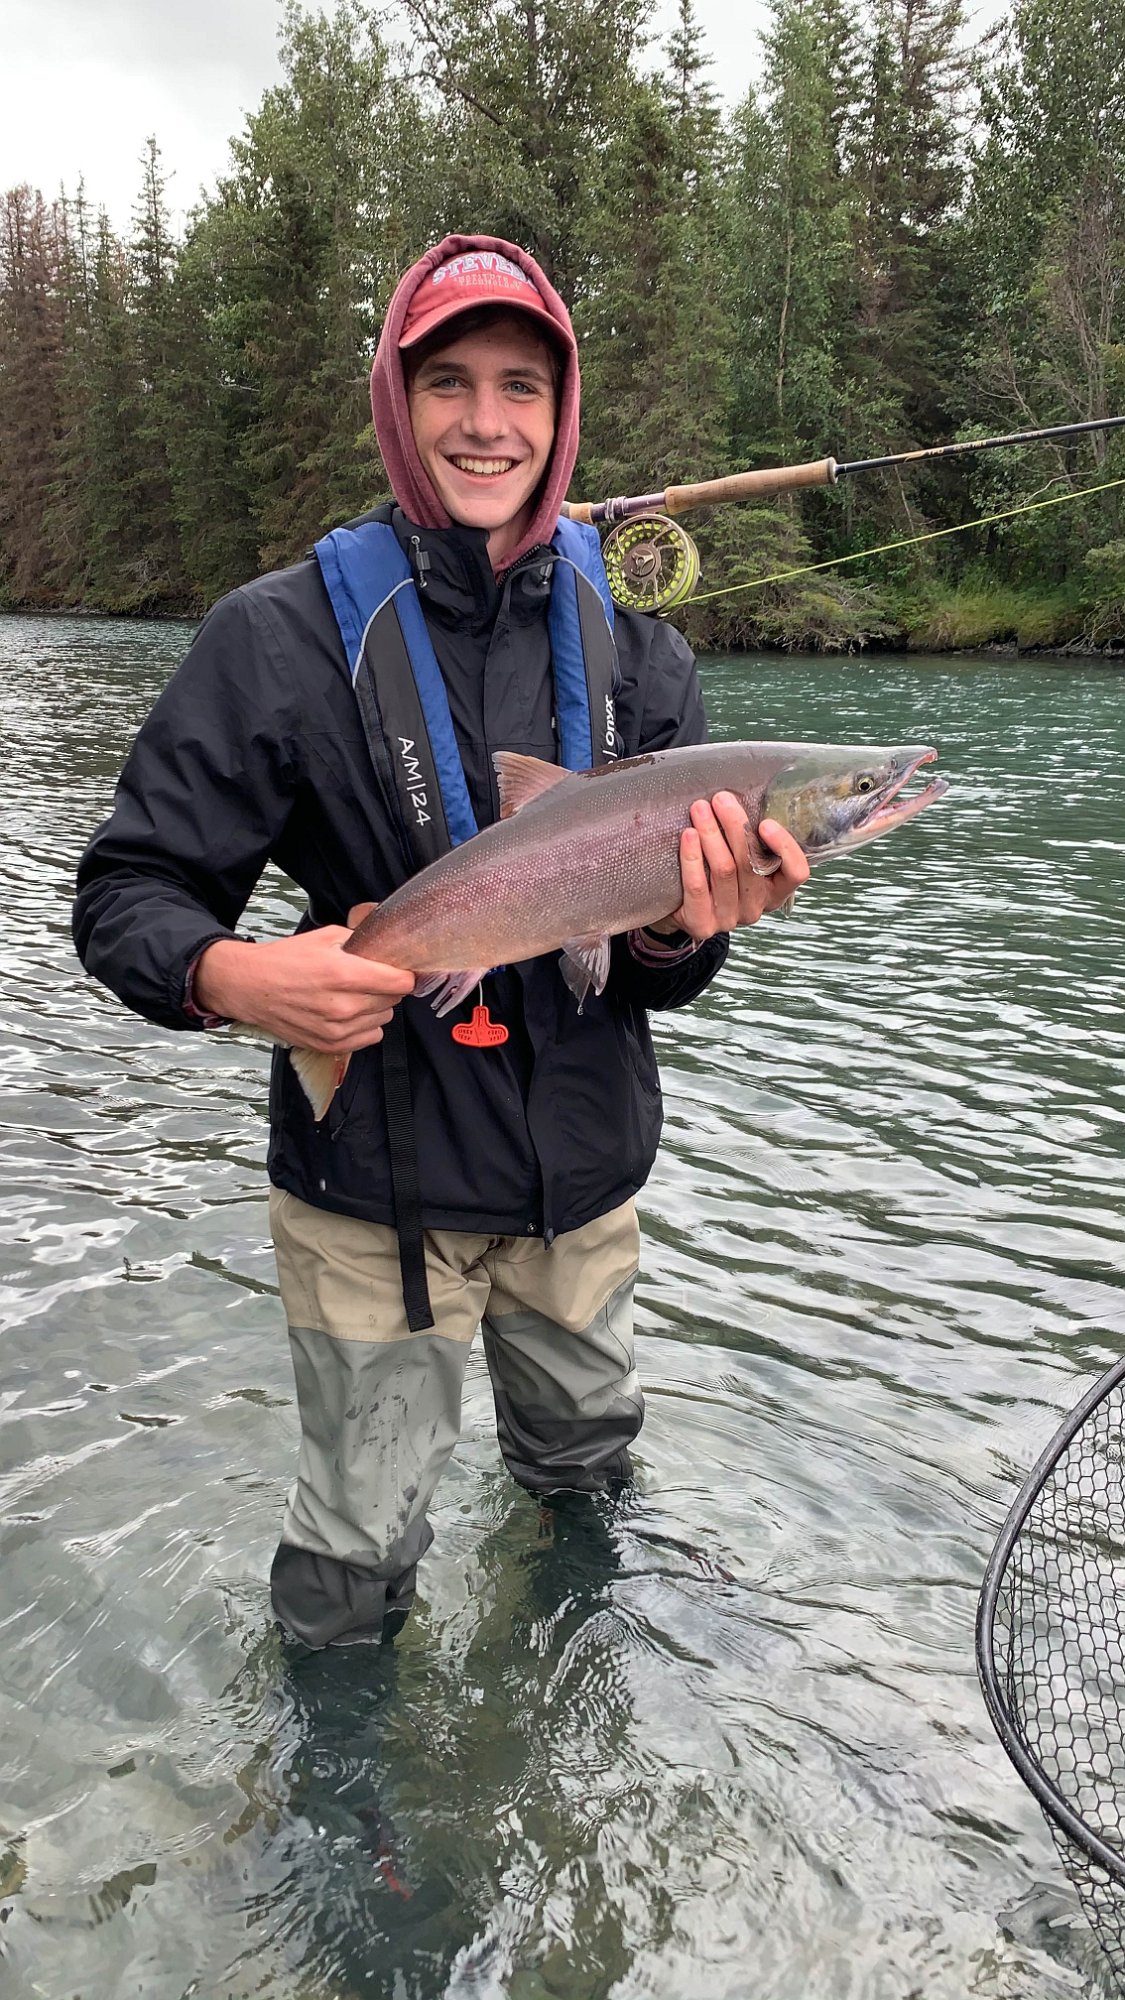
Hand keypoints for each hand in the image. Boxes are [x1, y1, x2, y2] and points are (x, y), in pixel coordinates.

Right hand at [193, 918, 413, 1053]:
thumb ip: (360, 943)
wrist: (250, 986)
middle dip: (387, 988)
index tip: (400, 970)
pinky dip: (366, 1026)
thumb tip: (386, 948)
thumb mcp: (326, 937)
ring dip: (377, 1007)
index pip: (400, 982)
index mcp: (344, 975)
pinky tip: (350, 1013)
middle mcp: (343, 1006)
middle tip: (371, 979)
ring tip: (356, 996)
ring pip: (384, 1019)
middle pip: (393, 1000)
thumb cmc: (285, 960)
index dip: (404, 974)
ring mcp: (337, 1030)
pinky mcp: (330, 1046)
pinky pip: (370, 1038)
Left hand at [649, 795, 809, 940]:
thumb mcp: (740, 856)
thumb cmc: (714, 872)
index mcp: (775, 890)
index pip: (796, 873)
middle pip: (752, 864)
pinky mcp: (702, 924)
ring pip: (724, 871)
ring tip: (700, 810)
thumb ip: (750, 837)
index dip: (785, 848)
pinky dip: (692, 858)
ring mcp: (730, 918)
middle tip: (721, 799)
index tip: (766, 823)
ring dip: (712, 835)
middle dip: (736, 826)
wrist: (679, 908)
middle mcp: (756, 907)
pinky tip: (688, 836)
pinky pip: (698, 887)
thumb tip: (746, 793)